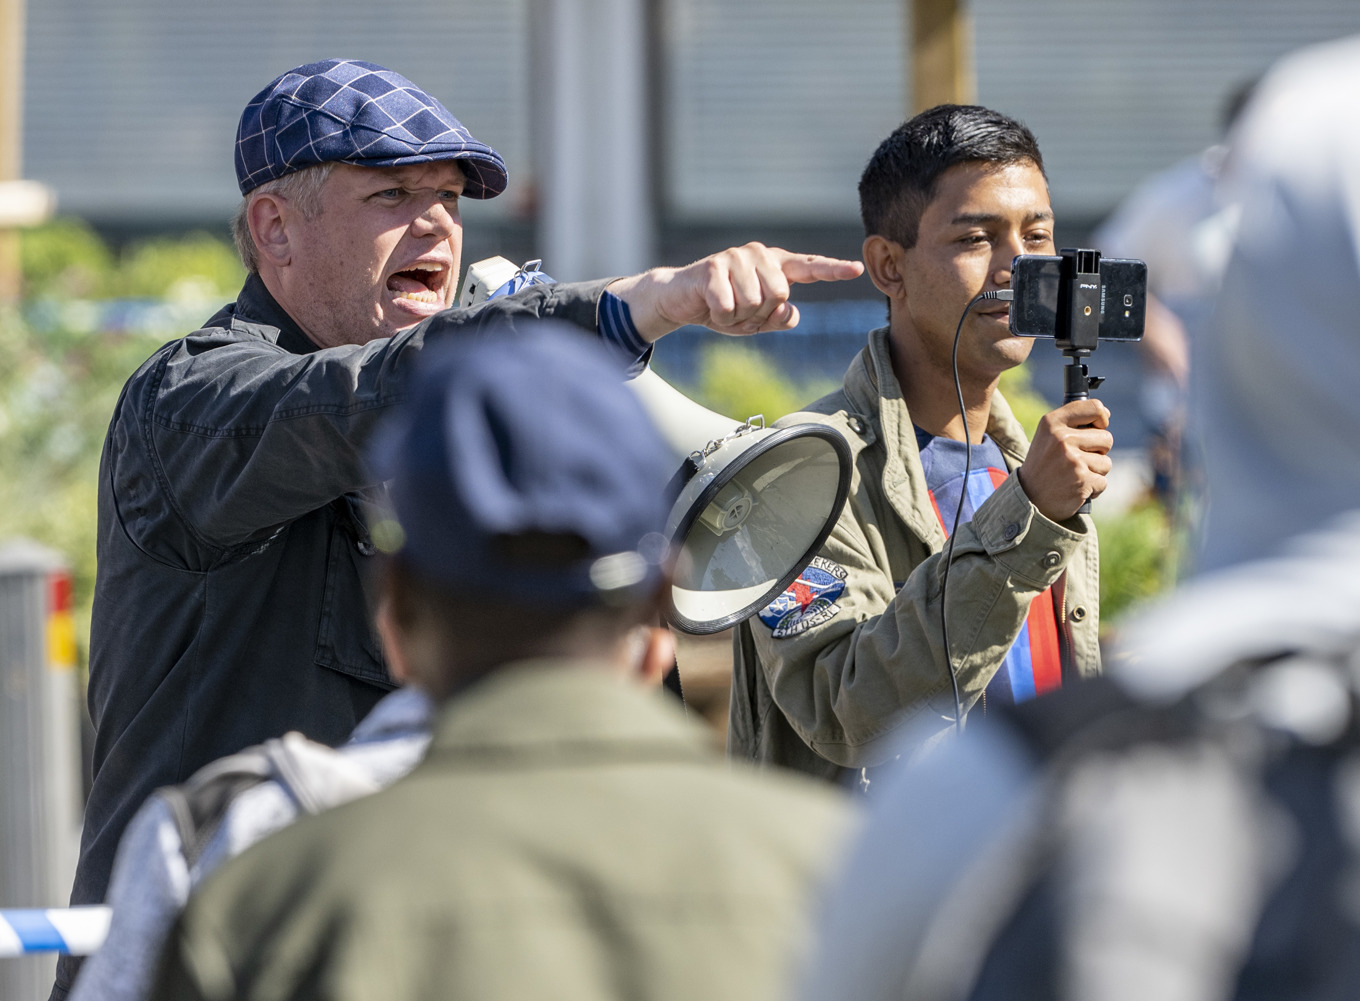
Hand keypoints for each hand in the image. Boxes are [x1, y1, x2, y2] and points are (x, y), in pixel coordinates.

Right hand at [606, 242, 863, 341]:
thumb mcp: (755, 321)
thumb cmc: (721, 307)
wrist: (680, 300)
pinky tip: (709, 307)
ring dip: (738, 317)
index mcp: (774, 265)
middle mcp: (759, 255)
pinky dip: (720, 317)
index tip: (856, 269)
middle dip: (759, 314)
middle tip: (739, 311)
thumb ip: (779, 319)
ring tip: (723, 307)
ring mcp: (736, 258)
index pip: (809, 268)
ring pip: (755, 302)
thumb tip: (791, 313)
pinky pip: (729, 306)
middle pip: (781, 295)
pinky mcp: (713, 267)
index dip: (833, 270)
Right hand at [1015, 399, 1112, 521]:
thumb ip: (1072, 422)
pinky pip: (1103, 481)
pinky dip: (1093, 488)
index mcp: (1052, 422)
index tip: (1096, 428)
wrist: (1028, 498)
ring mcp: (1072, 460)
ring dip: (1095, 471)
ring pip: (1106, 462)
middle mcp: (1061, 438)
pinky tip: (1075, 488)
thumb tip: (1105, 413)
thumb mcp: (1049, 435)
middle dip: (1097, 451)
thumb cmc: (1044, 465)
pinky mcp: (1082, 480)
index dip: (1101, 419)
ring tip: (1073, 475)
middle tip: (1076, 460)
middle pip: (1106, 438)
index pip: (1095, 408)